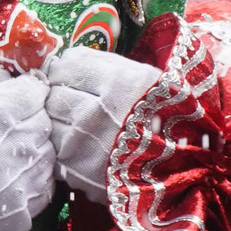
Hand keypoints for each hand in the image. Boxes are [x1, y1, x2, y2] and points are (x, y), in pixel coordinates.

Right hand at [0, 67, 54, 230]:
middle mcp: (22, 145)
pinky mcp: (23, 213)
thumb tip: (6, 77)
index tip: (13, 96)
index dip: (24, 91)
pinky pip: (42, 189)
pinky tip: (3, 181)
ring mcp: (25, 181)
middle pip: (45, 122)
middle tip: (0, 130)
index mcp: (3, 111)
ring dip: (30, 152)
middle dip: (28, 120)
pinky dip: (29, 182)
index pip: (37, 89)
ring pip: (48, 156)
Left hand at [45, 47, 161, 202]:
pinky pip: (54, 148)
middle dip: (59, 92)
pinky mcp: (74, 170)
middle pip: (55, 92)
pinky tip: (79, 144)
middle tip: (71, 97)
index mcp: (118, 84)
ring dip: (58, 119)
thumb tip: (69, 59)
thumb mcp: (147, 80)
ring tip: (77, 123)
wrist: (181, 170)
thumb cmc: (166, 120)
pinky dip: (62, 143)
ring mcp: (82, 143)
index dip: (67, 67)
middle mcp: (95, 112)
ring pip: (50, 120)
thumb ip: (109, 66)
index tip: (70, 73)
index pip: (70, 64)